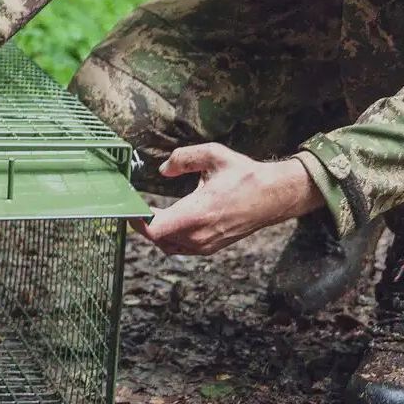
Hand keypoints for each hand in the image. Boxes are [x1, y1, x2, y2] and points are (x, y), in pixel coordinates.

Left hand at [130, 143, 323, 255]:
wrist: (273, 197)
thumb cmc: (245, 176)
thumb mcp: (214, 155)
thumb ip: (184, 158)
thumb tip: (163, 169)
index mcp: (197, 213)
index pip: (154, 229)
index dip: (136, 220)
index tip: (130, 205)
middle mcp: (199, 235)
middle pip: (156, 238)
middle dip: (143, 222)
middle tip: (135, 204)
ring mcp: (205, 245)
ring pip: (167, 245)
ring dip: (157, 230)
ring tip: (150, 211)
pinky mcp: (210, 248)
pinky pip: (180, 248)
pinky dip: (170, 236)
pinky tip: (170, 219)